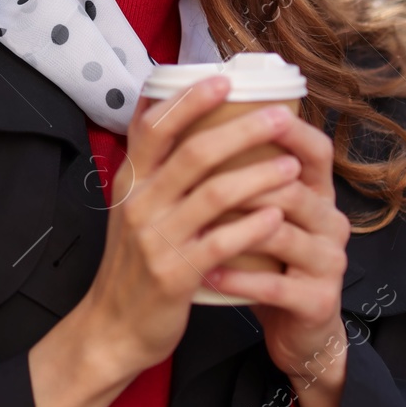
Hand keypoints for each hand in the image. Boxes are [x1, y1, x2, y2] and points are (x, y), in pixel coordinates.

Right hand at [83, 76, 308, 378]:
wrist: (113, 327)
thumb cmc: (134, 262)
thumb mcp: (132, 207)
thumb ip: (151, 166)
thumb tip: (163, 108)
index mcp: (130, 182)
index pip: (154, 127)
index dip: (188, 101)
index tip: (224, 80)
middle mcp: (140, 204)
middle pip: (193, 153)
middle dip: (242, 131)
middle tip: (281, 118)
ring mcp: (156, 240)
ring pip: (213, 194)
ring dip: (258, 176)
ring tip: (292, 166)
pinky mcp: (176, 274)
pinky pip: (221, 242)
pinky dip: (252, 226)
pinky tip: (276, 215)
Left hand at [200, 105, 352, 406]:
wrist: (297, 332)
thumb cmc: (269, 263)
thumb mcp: (263, 215)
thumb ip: (243, 174)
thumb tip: (195, 123)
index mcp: (317, 195)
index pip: (316, 150)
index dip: (289, 129)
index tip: (250, 109)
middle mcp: (331, 222)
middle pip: (293, 188)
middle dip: (244, 179)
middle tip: (197, 176)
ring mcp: (328, 262)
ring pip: (282, 233)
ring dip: (235, 227)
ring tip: (195, 224)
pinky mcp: (318, 300)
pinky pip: (274, 284)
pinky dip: (237, 278)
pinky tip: (207, 273)